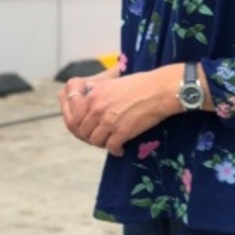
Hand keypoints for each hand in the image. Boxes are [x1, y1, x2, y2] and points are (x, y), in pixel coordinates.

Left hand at [60, 69, 175, 156]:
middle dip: (90, 136)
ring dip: (102, 144)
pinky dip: (115, 151)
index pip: (76, 116)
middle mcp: (97, 108)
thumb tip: (90, 104)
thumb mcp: (111, 83)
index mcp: (93, 95)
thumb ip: (97, 93)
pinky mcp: (122, 131)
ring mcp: (109, 120)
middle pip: (83, 130)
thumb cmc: (139, 84)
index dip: (81, 125)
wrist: (158, 90)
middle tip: (100, 138)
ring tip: (110, 143)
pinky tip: (121, 149)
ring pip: (95, 140)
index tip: (89, 128)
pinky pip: (111, 147)